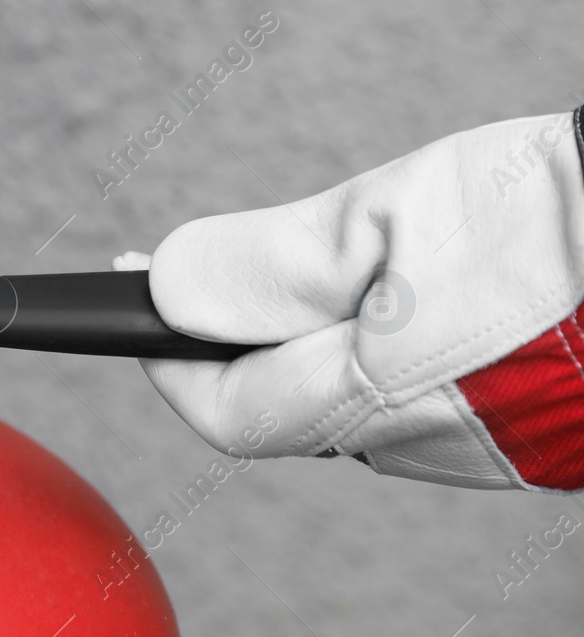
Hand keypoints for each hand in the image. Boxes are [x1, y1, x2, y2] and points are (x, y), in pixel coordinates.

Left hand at [137, 111, 583, 489]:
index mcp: (374, 401)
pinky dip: (383, 333)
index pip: (218, 406)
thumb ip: (266, 266)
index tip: (121, 288)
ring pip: (350, 388)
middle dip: (236, 325)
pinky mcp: (528, 427)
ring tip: (346, 245)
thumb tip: (164, 289)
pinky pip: (421, 386)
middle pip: (280, 395)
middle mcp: (422, 444)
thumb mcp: (390, 217)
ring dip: (313, 323)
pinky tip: (419, 278)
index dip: (154, 346)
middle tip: (223, 251)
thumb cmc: (568, 226)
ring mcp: (481, 442)